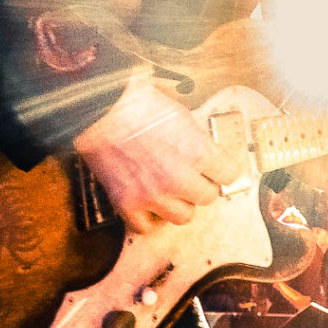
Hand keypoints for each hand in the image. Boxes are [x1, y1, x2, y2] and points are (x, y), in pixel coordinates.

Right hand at [75, 77, 240, 232]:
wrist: (98, 108)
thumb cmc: (136, 101)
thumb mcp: (179, 111)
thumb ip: (196, 136)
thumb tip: (204, 147)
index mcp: (197, 151)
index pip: (230, 175)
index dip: (222, 169)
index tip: (217, 168)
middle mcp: (179, 178)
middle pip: (208, 197)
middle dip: (201, 185)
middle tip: (192, 175)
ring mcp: (153, 194)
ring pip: (184, 216)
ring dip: (180, 203)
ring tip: (171, 190)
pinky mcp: (127, 204)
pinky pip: (147, 227)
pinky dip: (149, 218)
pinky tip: (148, 202)